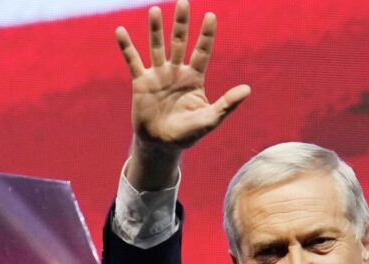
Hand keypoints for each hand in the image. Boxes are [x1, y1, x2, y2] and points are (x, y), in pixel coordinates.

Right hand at [116, 0, 249, 182]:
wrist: (161, 145)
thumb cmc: (188, 133)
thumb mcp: (209, 119)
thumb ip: (227, 104)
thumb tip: (247, 89)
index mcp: (194, 78)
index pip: (202, 51)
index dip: (206, 34)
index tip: (210, 15)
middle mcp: (176, 72)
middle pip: (179, 42)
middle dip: (181, 23)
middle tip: (183, 2)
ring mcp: (158, 75)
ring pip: (157, 47)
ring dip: (155, 29)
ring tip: (155, 10)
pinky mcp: (141, 82)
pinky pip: (133, 61)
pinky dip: (127, 46)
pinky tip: (120, 31)